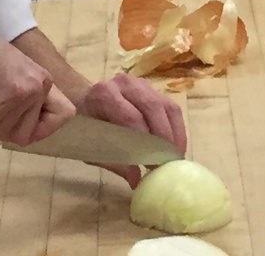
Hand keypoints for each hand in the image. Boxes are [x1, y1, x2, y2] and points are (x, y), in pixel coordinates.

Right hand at [0, 8, 73, 146]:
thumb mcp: (7, 76)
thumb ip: (18, 100)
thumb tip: (14, 128)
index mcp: (42, 80)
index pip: (63, 115)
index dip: (41, 128)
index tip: (16, 124)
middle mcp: (40, 85)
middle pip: (26, 134)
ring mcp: (28, 91)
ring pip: (4, 133)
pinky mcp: (11, 95)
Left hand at [79, 72, 188, 187]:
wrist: (87, 103)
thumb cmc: (88, 126)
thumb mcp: (92, 145)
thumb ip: (113, 161)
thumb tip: (136, 180)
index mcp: (104, 94)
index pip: (130, 117)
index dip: (143, 142)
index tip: (150, 165)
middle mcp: (125, 84)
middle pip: (152, 107)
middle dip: (163, 137)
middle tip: (167, 162)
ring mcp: (143, 84)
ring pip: (166, 107)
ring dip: (174, 134)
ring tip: (175, 157)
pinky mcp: (156, 91)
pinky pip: (172, 109)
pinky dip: (177, 130)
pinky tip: (176, 147)